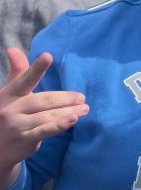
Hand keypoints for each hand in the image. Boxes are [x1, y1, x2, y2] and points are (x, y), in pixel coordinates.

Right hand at [0, 49, 87, 172]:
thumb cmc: (6, 115)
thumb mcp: (9, 94)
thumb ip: (19, 74)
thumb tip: (12, 49)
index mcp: (8, 94)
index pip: (24, 79)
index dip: (36, 68)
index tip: (48, 56)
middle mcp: (10, 109)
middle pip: (44, 100)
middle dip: (66, 99)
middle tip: (82, 98)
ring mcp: (16, 126)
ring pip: (47, 116)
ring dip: (69, 112)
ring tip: (84, 109)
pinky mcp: (23, 140)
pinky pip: (45, 131)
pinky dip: (59, 125)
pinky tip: (73, 120)